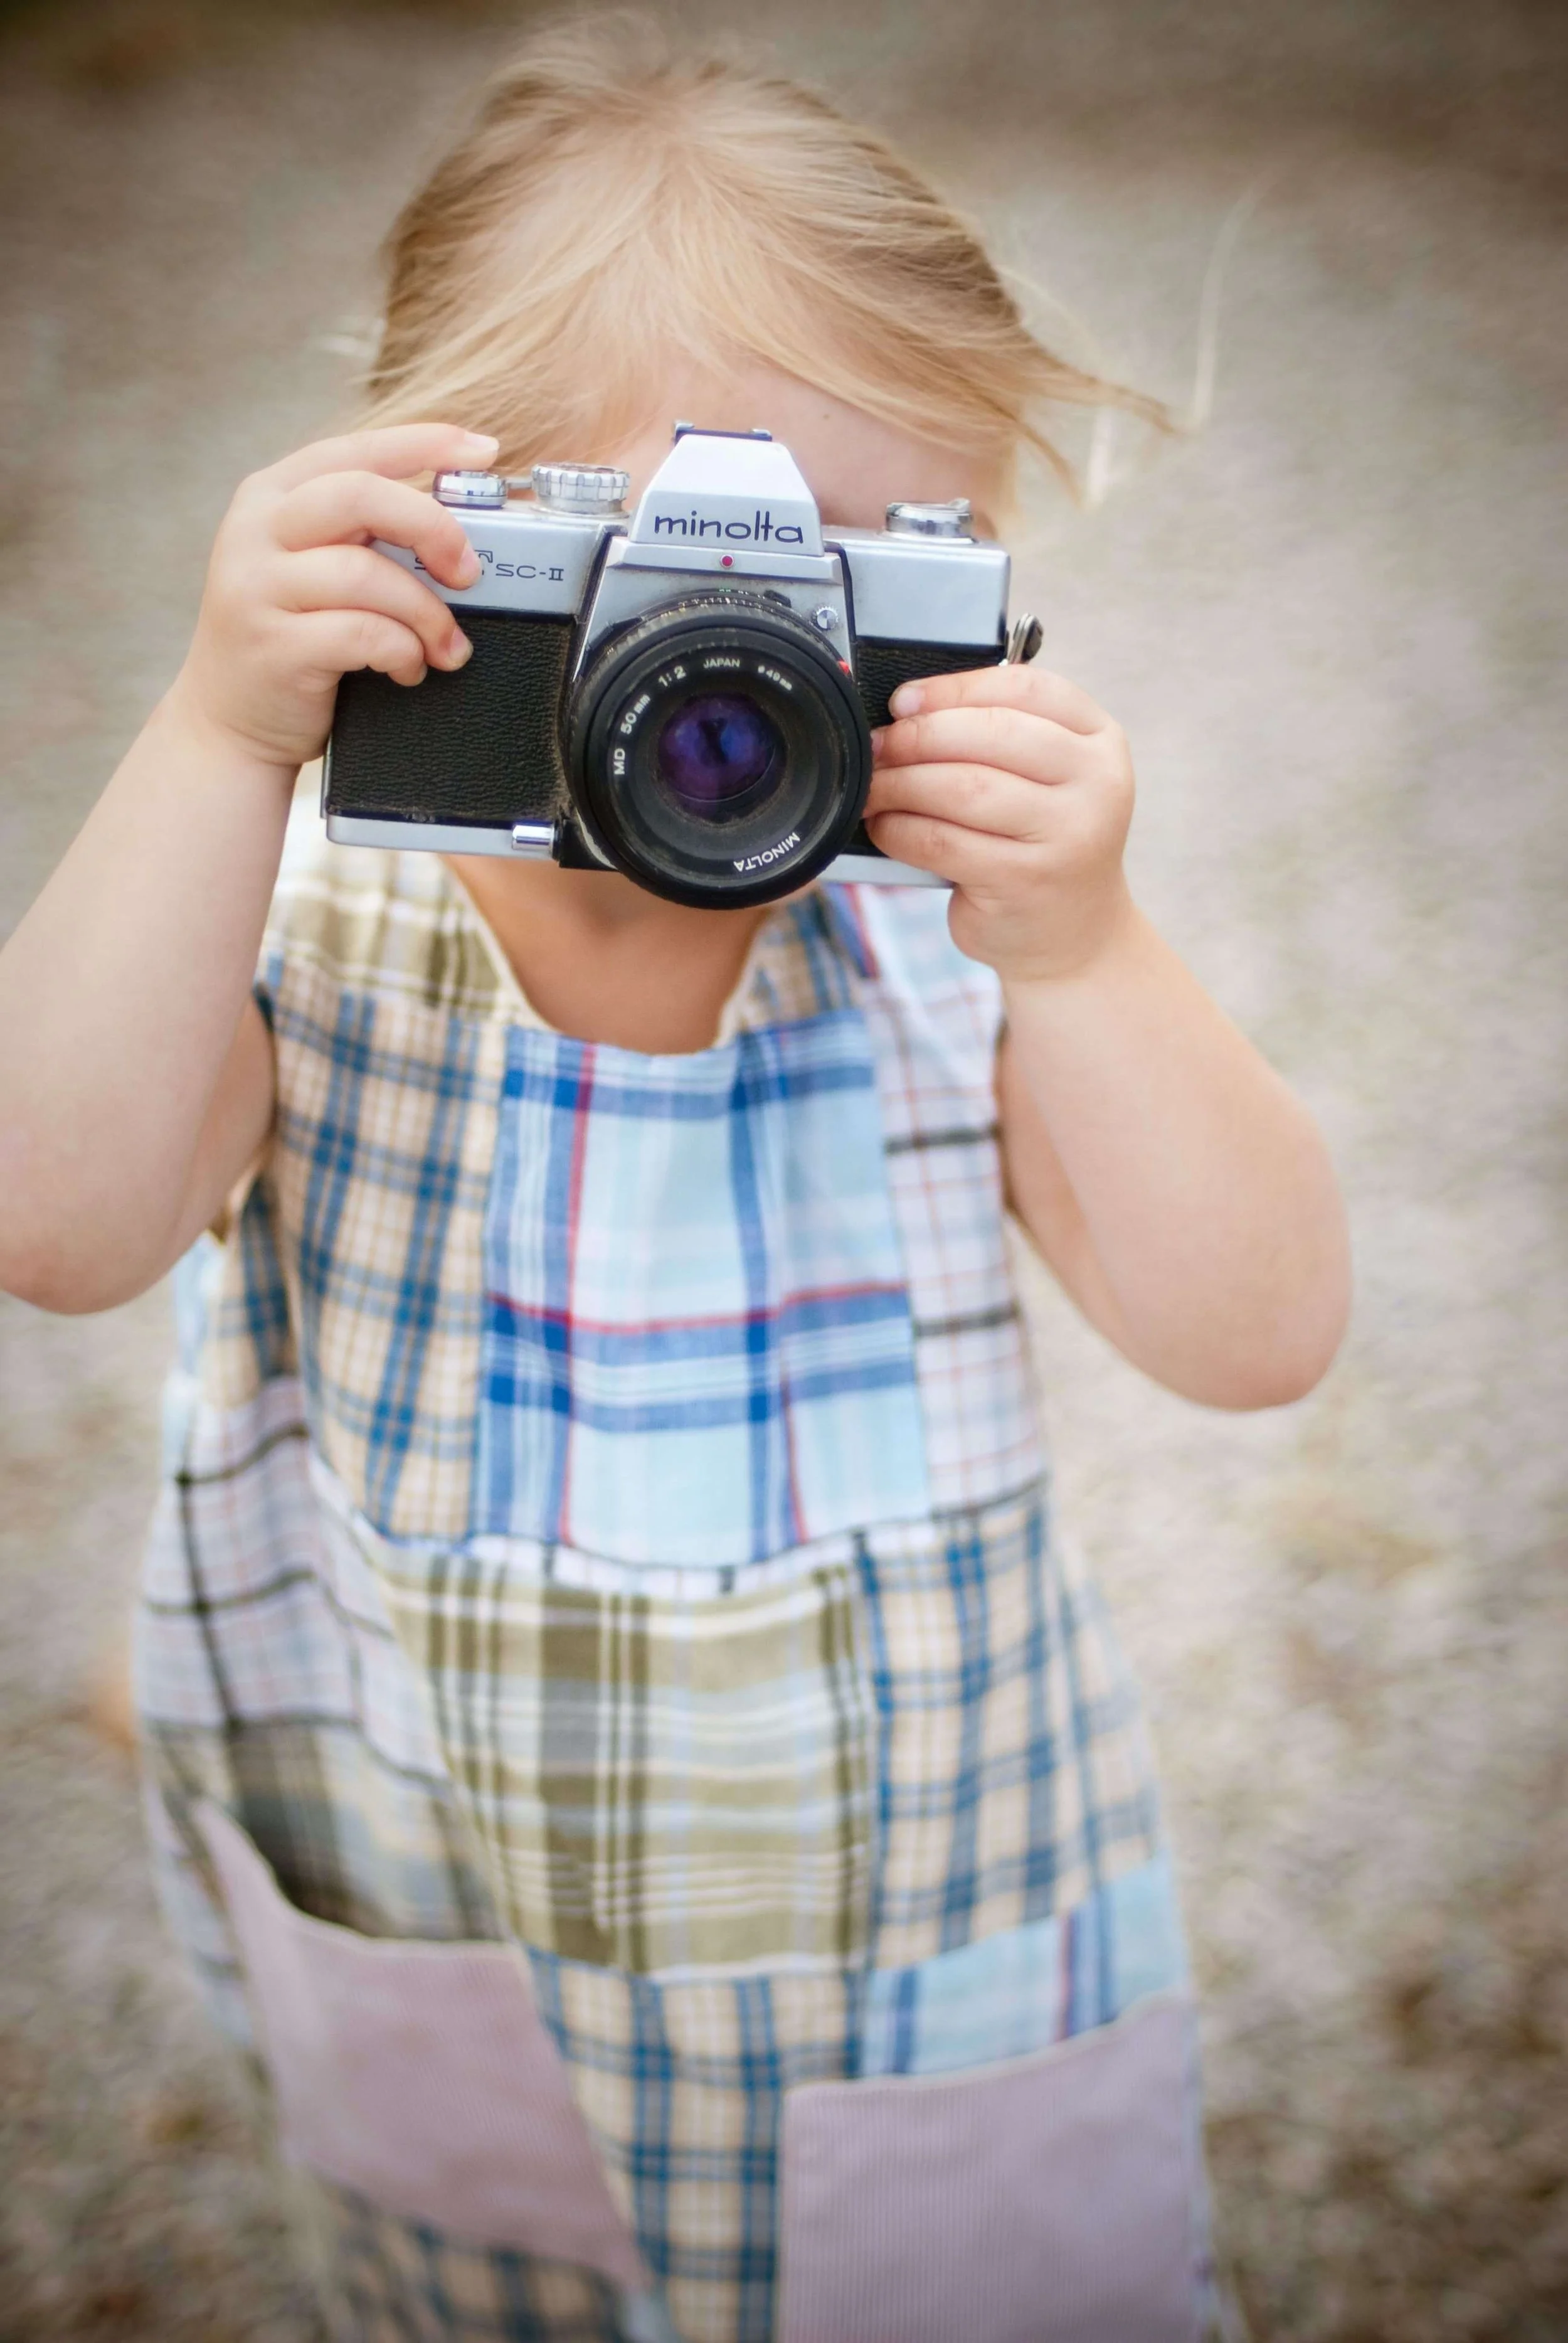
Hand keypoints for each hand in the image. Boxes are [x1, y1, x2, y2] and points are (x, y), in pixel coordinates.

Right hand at [170, 422, 500, 772]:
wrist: (229, 726)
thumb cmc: (292, 640)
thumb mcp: (317, 568)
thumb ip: (366, 536)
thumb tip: (464, 532)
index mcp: (273, 494)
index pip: (357, 451)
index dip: (427, 444)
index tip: (484, 453)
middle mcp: (256, 529)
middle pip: (360, 495)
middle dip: (431, 528)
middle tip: (469, 573)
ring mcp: (257, 587)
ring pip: (366, 572)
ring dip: (425, 613)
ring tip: (443, 647)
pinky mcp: (272, 645)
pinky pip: (363, 634)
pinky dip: (402, 652)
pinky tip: (406, 669)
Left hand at [864, 663, 1136, 983]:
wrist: (1074, 933)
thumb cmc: (1042, 843)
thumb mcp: (1045, 779)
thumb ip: (999, 735)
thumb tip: (906, 711)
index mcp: (1100, 741)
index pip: (1025, 688)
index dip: (954, 688)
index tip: (903, 700)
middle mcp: (1096, 784)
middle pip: (989, 734)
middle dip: (918, 736)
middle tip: (878, 746)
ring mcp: (1066, 835)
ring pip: (962, 788)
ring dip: (901, 783)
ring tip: (872, 787)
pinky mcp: (1025, 881)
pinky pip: (943, 842)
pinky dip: (900, 830)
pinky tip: (885, 826)